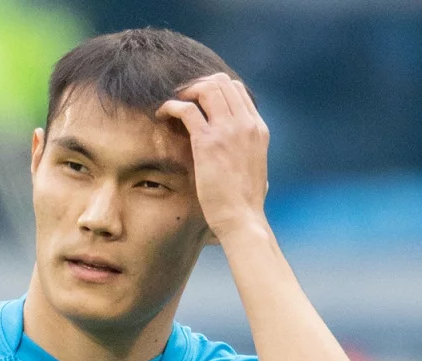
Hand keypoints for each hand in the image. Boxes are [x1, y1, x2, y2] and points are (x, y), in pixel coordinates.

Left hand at [157, 73, 270, 241]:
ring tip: (172, 106)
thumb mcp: (256, 167)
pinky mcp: (208, 142)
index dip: (214, 88)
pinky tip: (163, 114)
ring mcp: (228, 130)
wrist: (241, 217)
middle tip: (181, 99)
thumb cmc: (245, 200)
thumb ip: (249, 150)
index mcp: (258, 128)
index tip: (197, 99)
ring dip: (185, 92)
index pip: (237, 90)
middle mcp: (245, 124)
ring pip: (206, 89)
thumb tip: (244, 150)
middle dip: (197, 85)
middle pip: (221, 83)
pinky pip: (187, 109)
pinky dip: (172, 106)